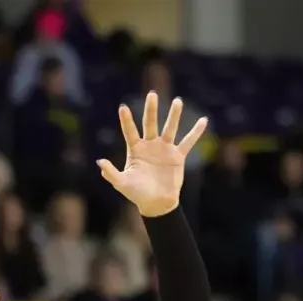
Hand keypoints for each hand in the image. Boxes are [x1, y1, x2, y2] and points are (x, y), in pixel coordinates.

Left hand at [97, 93, 207, 216]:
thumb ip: (111, 173)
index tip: (123, 107)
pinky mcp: (177, 156)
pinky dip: (196, 132)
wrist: (156, 203)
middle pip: (151, 124)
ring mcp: (164, 149)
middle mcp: (150, 145)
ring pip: (169, 128)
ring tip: (177, 101)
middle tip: (152, 94)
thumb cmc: (137, 193)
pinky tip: (203, 120)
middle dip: (151, 109)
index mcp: (135, 150)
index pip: (130, 132)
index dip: (126, 120)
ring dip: (174, 115)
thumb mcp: (122, 183)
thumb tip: (99, 162)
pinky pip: (188, 142)